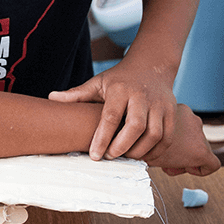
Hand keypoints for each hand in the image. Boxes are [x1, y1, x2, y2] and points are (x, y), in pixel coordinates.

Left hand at [48, 57, 176, 161]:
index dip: (102, 137)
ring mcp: (160, 104)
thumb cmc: (120, 78)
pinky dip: (157, 151)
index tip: (94, 155)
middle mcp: (141, 96)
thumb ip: (77, 94)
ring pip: (155, 134)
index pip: (111, 116)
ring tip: (126, 157)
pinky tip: (143, 156)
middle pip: (135, 126)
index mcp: (120, 89)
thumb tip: (51, 98)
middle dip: (122, 146)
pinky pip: (168, 137)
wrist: (151, 66)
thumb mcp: (98, 83)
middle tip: (110, 157)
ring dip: (140, 151)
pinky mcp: (172, 112)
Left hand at [144, 104, 219, 175]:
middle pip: (199, 147)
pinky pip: (183, 121)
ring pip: (190, 133)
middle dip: (184, 154)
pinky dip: (175, 127)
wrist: (138, 124)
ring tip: (159, 143)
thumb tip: (166, 165)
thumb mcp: (162, 163)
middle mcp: (199, 132)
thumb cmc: (147, 147)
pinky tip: (161, 133)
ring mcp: (192, 117)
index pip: (212, 164)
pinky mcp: (181, 107)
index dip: (200, 170)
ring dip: (178, 139)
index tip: (186, 167)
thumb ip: (171, 164)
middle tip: (167, 156)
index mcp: (200, 150)